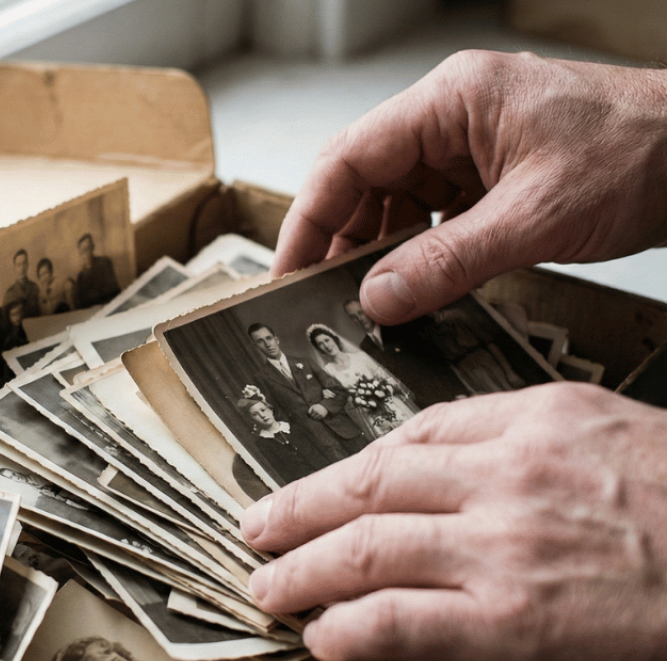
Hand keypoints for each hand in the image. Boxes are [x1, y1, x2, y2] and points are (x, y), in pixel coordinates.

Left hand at [242, 383, 666, 660]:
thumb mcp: (624, 448)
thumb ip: (537, 458)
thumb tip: (467, 488)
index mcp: (540, 422)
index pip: (416, 432)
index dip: (356, 464)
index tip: (328, 482)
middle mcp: (508, 475)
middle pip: (370, 482)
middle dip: (300, 506)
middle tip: (259, 523)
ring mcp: (501, 548)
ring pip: (364, 547)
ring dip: (301, 568)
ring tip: (268, 583)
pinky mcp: (507, 625)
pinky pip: (395, 620)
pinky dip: (347, 626)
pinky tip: (322, 635)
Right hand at [273, 50, 666, 323]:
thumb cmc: (643, 152)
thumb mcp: (535, 218)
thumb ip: (446, 262)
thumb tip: (378, 298)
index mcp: (451, 101)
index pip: (347, 158)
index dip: (308, 219)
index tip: (288, 272)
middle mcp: (451, 117)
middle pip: (362, 180)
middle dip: (338, 240)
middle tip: (319, 297)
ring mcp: (469, 145)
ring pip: (393, 201)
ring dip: (377, 251)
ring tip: (366, 299)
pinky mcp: (488, 174)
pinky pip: (430, 214)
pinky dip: (415, 251)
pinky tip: (412, 283)